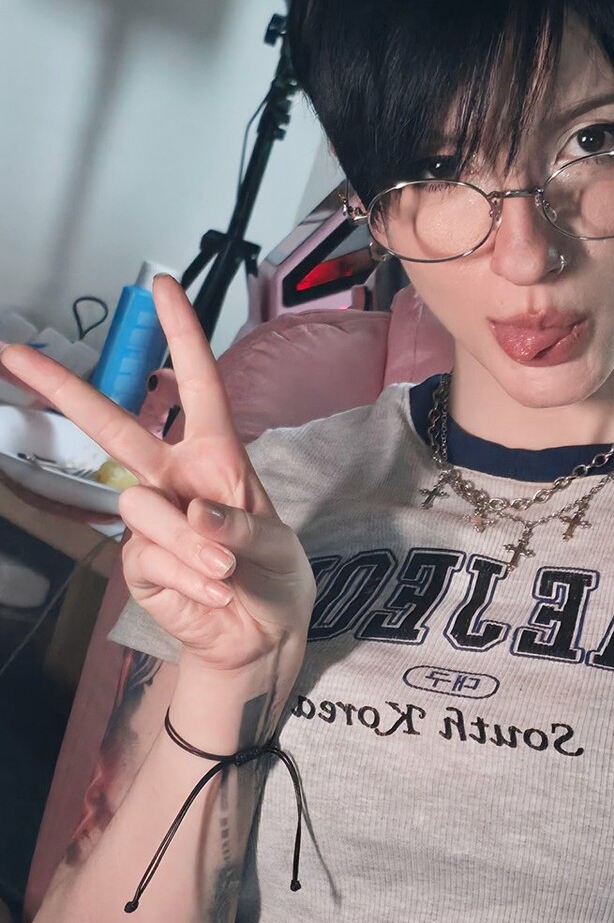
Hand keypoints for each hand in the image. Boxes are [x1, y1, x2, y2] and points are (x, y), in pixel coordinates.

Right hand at [0, 276, 315, 672]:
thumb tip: (194, 509)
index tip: (161, 286)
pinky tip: (212, 591)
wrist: (260, 636)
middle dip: (65, 388)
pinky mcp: (138, 562)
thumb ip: (240, 523)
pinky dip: (188, 576)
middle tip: (13, 353)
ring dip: (189, 542)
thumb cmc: (273, 576)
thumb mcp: (278, 545)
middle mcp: (175, 477)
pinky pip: (149, 557)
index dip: (181, 335)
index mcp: (217, 454)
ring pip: (141, 506)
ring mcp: (151, 518)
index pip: (198, 385)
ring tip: (225, 571)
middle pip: (115, 424)